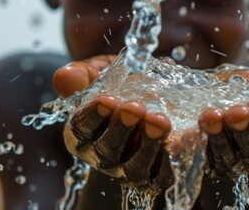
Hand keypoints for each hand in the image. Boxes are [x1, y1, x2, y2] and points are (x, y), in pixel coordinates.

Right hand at [54, 55, 174, 188]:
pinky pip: (162, 173)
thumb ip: (81, 75)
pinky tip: (185, 136)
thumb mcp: (98, 74)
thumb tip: (63, 77)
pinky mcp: (153, 173)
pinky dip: (173, 158)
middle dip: (121, 130)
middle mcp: (102, 155)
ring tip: (160, 120)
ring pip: (135, 166)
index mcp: (83, 132)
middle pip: (107, 151)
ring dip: (148, 145)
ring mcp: (128, 167)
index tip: (107, 99)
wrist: (146, 96)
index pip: (82, 129)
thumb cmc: (116, 84)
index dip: (93, 116)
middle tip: (135, 107)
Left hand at [199, 66, 248, 177]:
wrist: (218, 87)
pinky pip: (202, 158)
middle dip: (244, 129)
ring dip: (218, 136)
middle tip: (236, 111)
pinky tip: (191, 131)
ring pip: (227, 156)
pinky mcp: (208, 161)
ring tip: (210, 116)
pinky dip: (196, 145)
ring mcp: (232, 158)